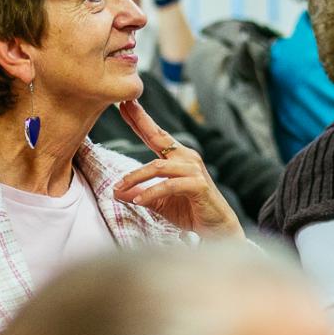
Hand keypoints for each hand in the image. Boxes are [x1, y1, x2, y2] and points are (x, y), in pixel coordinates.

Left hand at [112, 99, 243, 239]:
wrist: (217, 228)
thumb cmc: (190, 211)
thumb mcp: (159, 202)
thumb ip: (139, 193)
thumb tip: (116, 191)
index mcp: (177, 158)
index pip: (155, 135)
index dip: (140, 120)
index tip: (124, 105)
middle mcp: (187, 158)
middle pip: (159, 136)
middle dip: (141, 121)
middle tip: (124, 106)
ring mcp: (194, 170)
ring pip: (158, 166)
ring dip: (135, 176)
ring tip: (119, 187)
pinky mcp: (198, 185)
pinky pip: (169, 185)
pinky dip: (151, 192)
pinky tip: (138, 201)